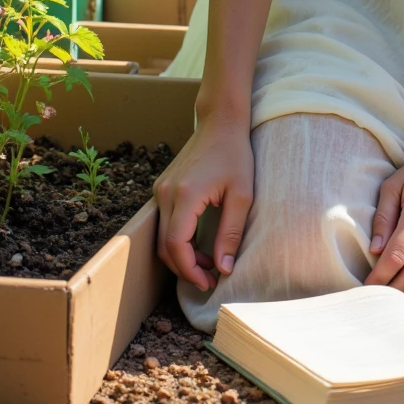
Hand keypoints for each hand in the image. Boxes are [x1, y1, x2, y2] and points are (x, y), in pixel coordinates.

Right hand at [153, 114, 253, 291]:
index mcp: (185, 194)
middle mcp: (166, 193)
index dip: (190, 270)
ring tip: (208, 263)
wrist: (220, 122)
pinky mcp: (163, 187)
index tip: (208, 282)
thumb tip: (223, 269)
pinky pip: (165, 223)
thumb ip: (231, 233)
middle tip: (209, 278)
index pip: (176, 245)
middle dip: (185, 268)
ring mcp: (161, 189)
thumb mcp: (241, 195)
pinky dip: (178, 239)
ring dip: (182, 255)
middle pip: (164, 246)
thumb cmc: (235, 154)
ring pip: (162, 237)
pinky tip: (200, 244)